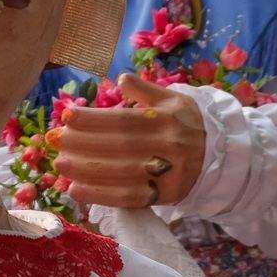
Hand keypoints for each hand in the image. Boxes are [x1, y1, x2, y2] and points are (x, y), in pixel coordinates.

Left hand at [53, 74, 206, 209]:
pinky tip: (76, 190)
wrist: (222, 156)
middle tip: (54, 140)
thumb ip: (146, 91)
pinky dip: (100, 195)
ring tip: (60, 164)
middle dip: (83, 144)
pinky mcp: (164, 197)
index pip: (124, 120)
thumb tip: (122, 78)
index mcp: (168, 120)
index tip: (66, 116)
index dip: (93, 120)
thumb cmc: (187, 123)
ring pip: (121, 174)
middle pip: (119, 147)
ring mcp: (168, 174)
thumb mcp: (174, 100)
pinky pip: (128, 198)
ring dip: (86, 170)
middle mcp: (169, 147)